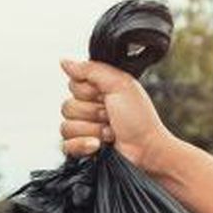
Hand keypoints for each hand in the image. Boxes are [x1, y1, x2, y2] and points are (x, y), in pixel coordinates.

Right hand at [59, 59, 176, 172]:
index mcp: (97, 91)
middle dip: (93, 113)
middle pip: (67, 107)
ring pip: (66, 127)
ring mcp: (84, 130)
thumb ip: (91, 69)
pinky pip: (66, 145)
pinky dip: (83, 145)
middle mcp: (89, 109)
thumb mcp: (120, 84)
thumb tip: (65, 62)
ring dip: (93, 130)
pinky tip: (98, 146)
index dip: (88, 92)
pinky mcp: (82, 149)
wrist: (147, 150)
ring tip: (110, 132)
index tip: (106, 97)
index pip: (72, 85)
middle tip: (111, 116)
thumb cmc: (140, 119)